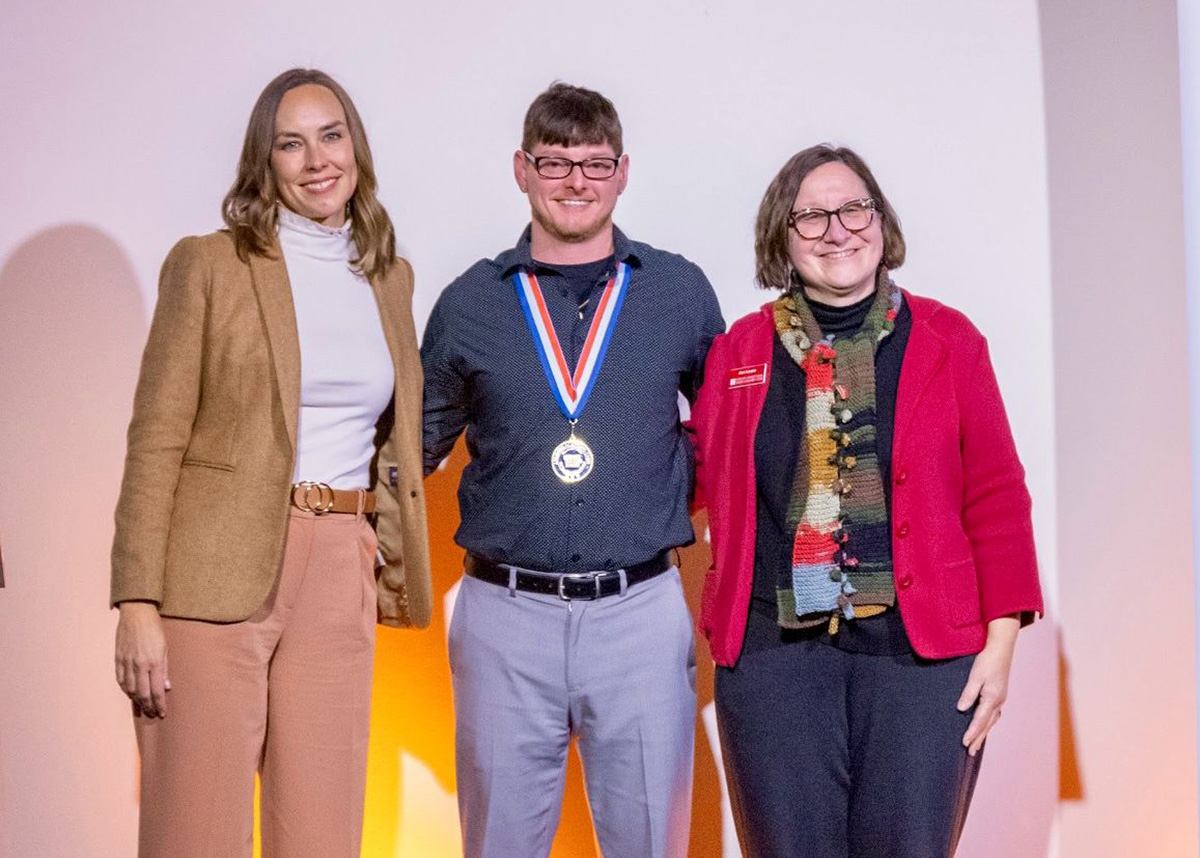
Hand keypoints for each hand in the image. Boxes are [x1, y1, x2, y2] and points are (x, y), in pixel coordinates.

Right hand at [114, 601, 170, 717]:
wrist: (136, 613)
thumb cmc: (154, 629)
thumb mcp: (166, 647)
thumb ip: (165, 669)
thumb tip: (166, 687)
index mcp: (154, 662)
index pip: (157, 691)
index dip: (159, 704)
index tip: (161, 713)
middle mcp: (139, 665)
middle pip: (142, 694)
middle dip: (148, 707)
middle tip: (152, 715)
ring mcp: (126, 663)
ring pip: (129, 690)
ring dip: (136, 701)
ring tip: (142, 708)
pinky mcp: (118, 660)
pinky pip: (120, 681)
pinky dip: (125, 690)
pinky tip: (130, 695)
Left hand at [956, 615, 1019, 755]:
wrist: (1001, 649)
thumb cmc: (987, 661)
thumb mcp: (975, 676)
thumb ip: (969, 693)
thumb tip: (961, 709)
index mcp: (992, 698)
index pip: (980, 720)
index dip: (971, 732)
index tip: (963, 743)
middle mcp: (998, 701)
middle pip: (986, 725)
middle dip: (978, 739)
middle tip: (970, 753)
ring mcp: (1000, 699)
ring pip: (991, 721)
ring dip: (983, 733)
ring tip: (976, 745)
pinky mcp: (999, 695)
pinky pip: (993, 715)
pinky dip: (987, 724)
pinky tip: (984, 726)